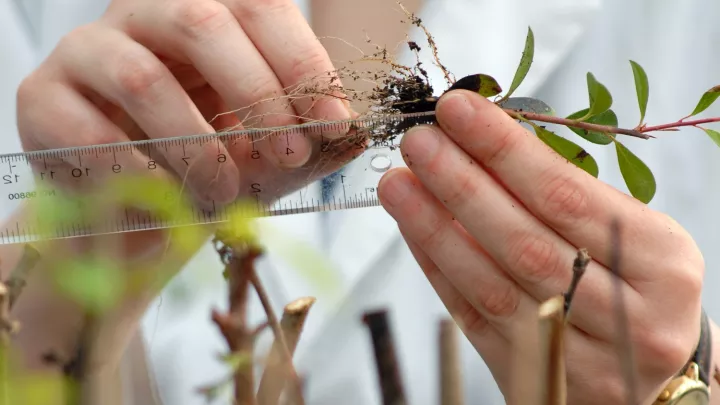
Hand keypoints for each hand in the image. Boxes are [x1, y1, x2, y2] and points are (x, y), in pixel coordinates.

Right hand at [10, 0, 354, 371]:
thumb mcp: (268, 158)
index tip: (336, 124)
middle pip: (203, 21)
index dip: (302, 64)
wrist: (134, 218)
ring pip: (145, 78)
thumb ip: (310, 144)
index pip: (259, 8)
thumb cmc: (206, 174)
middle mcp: (143, 16)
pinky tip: (161, 198)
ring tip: (226, 192)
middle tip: (289, 155)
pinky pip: (90, 129)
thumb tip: (361, 134)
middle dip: (257, 94)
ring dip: (199, 146)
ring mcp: (86, 50)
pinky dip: (137, 173)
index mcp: (205, 16)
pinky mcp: (41, 97)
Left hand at [378, 90, 704, 403]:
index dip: (505, 151)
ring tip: (398, 184)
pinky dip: (439, 268)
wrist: (648, 374)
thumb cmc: (636, 286)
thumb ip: (569, 198)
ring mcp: (578, 359)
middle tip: (419, 142)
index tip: (458, 111)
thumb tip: (481, 143)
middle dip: (462, 185)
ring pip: (491, 285)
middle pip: (524, 242)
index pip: (567, 196)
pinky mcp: (535, 380)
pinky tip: (413, 230)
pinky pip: (474, 317)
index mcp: (660, 264)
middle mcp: (626, 316)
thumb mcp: (632, 235)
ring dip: (435, 228)